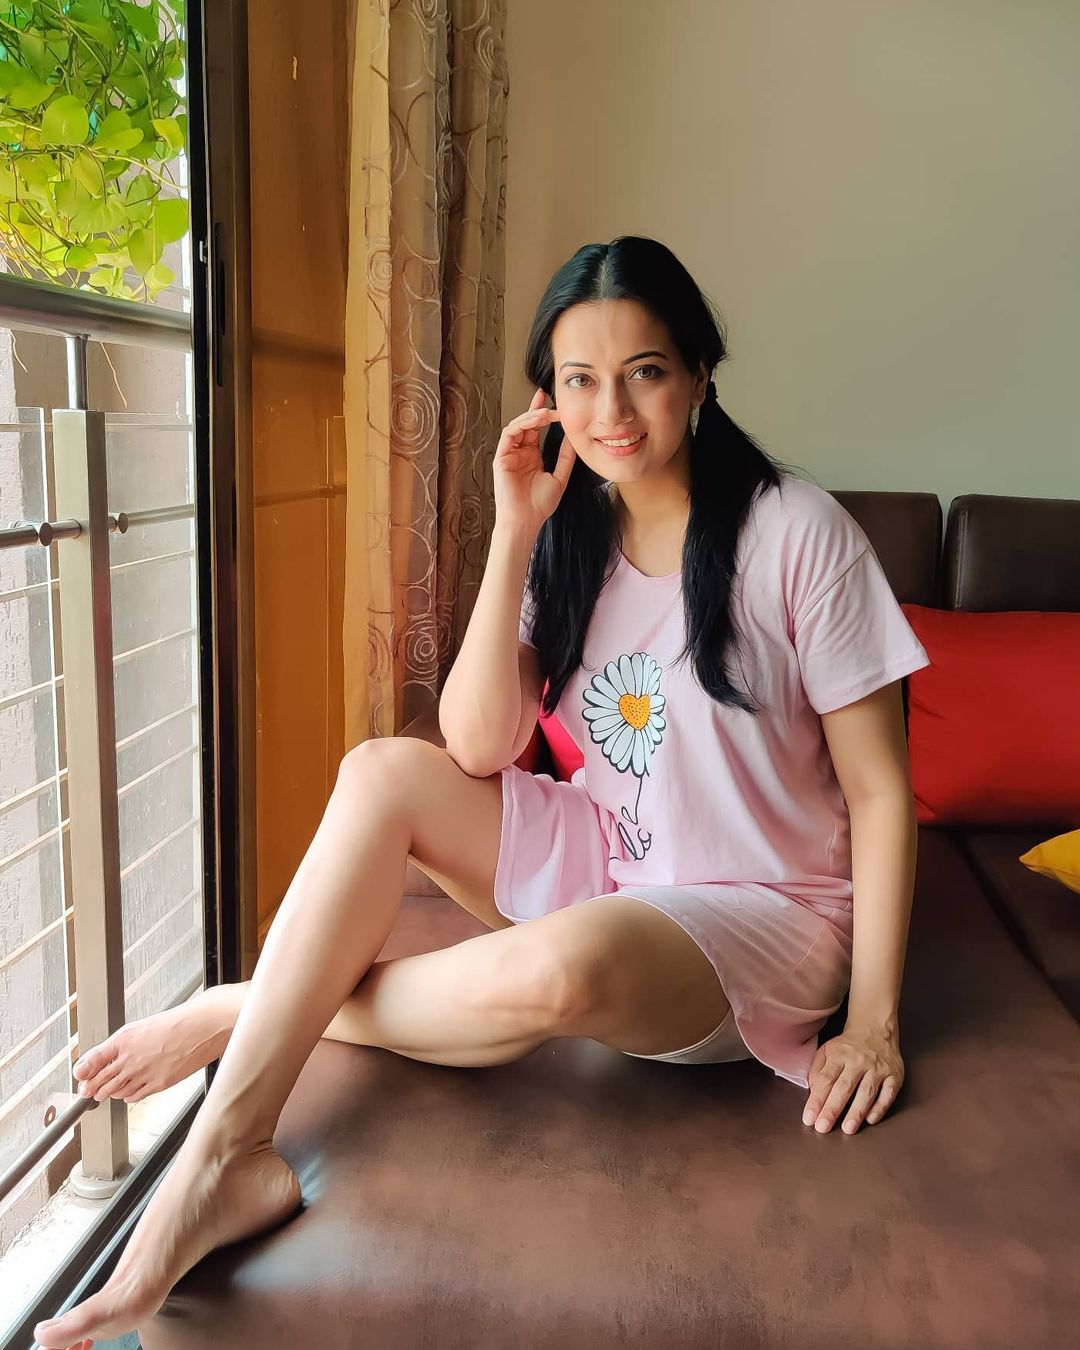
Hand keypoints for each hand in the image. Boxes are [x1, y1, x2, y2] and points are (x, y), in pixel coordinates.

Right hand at [492, 387, 575, 537]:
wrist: (526, 521)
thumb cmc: (540, 505)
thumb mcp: (559, 477)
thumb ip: (565, 457)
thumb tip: (572, 437)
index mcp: (532, 456)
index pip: (536, 429)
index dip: (543, 413)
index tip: (554, 401)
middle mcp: (519, 453)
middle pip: (526, 423)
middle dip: (537, 408)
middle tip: (550, 399)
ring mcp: (509, 454)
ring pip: (517, 426)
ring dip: (531, 416)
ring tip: (546, 413)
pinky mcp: (501, 458)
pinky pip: (509, 435)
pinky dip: (521, 425)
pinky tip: (535, 422)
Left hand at [801, 1023, 904, 1134]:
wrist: (875, 1028)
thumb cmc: (846, 1047)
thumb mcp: (826, 1051)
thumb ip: (817, 1071)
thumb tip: (814, 1094)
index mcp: (839, 1055)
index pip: (826, 1080)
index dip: (817, 1100)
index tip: (809, 1118)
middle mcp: (859, 1061)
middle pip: (844, 1087)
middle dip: (833, 1108)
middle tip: (823, 1128)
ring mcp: (878, 1068)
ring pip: (867, 1092)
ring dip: (857, 1112)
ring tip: (847, 1129)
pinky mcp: (895, 1075)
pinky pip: (888, 1093)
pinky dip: (880, 1107)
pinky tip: (870, 1120)